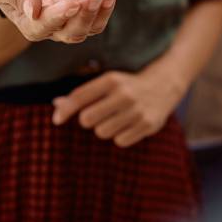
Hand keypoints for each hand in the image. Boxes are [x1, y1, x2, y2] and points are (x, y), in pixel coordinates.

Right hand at [0, 0, 115, 42]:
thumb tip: (32, 12)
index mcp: (30, 24)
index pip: (45, 26)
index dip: (60, 16)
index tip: (72, 3)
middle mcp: (53, 27)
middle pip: (73, 32)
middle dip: (85, 15)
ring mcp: (72, 18)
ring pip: (91, 26)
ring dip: (101, 10)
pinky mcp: (86, 6)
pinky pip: (101, 12)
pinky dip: (107, 1)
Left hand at [51, 69, 182, 147]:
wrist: (164, 84)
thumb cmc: (126, 84)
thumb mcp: (106, 82)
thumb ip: (82, 94)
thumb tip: (57, 104)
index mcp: (111, 80)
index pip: (79, 97)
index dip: (64, 110)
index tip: (56, 120)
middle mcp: (124, 94)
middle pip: (87, 119)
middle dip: (87, 120)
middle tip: (96, 115)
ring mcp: (137, 110)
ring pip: (102, 132)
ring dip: (104, 129)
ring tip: (115, 118)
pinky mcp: (148, 125)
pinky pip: (119, 141)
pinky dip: (119, 136)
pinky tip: (128, 125)